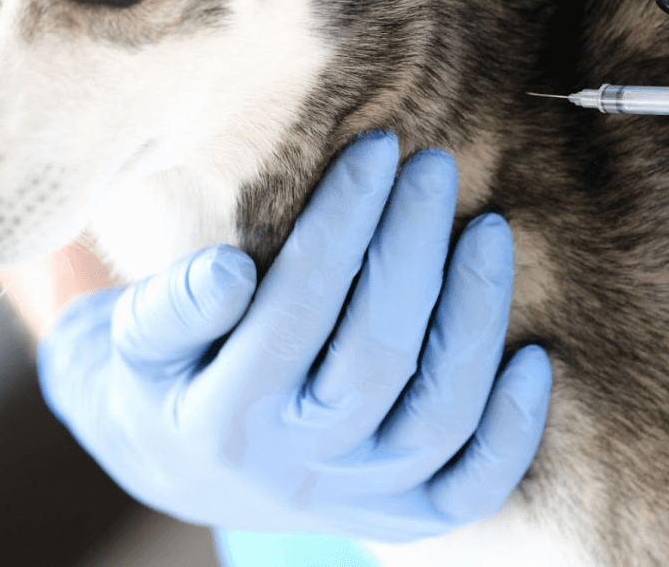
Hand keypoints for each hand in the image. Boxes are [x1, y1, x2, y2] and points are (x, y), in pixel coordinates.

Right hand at [37, 133, 550, 540]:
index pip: (297, 308)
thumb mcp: (134, 340)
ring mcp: (356, 501)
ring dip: (474, 317)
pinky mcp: (402, 517)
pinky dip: (513, 429)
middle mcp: (296, 471)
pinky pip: (475, 487)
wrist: (180, 462)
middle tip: (431, 168)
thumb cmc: (160, 376)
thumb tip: (229, 271)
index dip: (343, 222)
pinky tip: (533, 356)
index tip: (375, 151)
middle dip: (413, 248)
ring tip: (489, 231)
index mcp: (222, 422)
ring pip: (439, 417)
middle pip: (377, 356)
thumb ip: (170, 308)